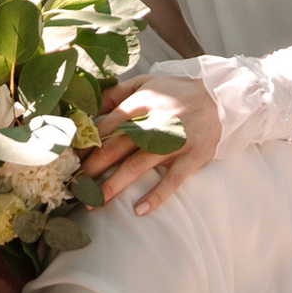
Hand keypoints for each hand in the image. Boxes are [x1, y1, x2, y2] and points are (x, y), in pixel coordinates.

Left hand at [83, 70, 221, 215]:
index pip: (106, 125)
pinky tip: (139, 210)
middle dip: (92, 168)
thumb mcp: (146, 82)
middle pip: (117, 147)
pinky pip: (172, 180)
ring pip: (138, 166)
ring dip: (114, 186)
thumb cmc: (176, 92)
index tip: (70, 159)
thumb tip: (86, 107)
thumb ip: (116, 93)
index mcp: (141, 102)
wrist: (221, 99)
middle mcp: (156, 121)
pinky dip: (156, 195)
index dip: (86, 144)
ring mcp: (175, 141)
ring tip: (94, 202)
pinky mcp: (192, 157)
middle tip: (74, 186)